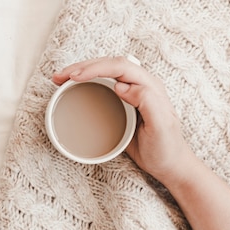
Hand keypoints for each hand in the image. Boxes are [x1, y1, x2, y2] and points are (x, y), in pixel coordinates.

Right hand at [52, 57, 193, 184]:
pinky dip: (85, 83)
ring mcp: (130, 93)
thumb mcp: (160, 126)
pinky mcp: (122, 103)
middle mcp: (140, 85)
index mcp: (149, 87)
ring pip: (104, 72)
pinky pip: (102, 85)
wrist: (169, 164)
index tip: (75, 77)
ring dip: (81, 72)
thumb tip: (121, 86)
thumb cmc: (165, 148)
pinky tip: (73, 88)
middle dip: (82, 67)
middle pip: (109, 65)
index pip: (120, 66)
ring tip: (60, 79)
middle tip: (60, 77)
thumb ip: (146, 101)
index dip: (95, 68)